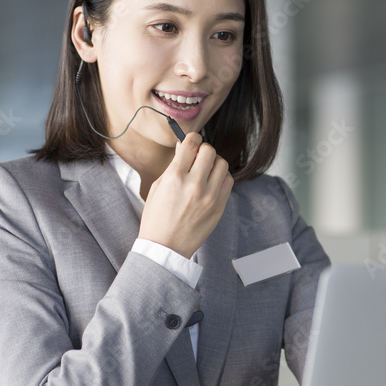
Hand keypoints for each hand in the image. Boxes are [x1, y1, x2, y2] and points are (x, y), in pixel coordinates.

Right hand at [139, 132, 233, 258]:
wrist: (165, 247)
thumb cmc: (157, 218)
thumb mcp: (158, 187)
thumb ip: (173, 166)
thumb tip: (184, 148)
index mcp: (175, 177)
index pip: (191, 143)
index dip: (192, 138)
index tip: (191, 141)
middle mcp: (194, 184)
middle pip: (209, 151)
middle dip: (203, 150)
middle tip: (197, 158)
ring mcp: (210, 196)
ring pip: (222, 164)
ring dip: (213, 163)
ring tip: (204, 171)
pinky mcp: (219, 206)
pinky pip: (228, 181)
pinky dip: (221, 178)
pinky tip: (211, 183)